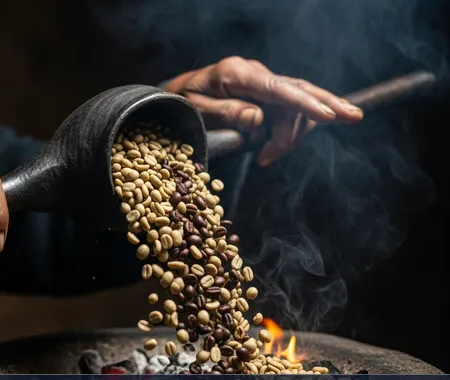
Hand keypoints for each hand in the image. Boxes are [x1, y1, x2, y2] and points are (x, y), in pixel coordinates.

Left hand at [164, 57, 363, 165]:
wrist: (177, 94)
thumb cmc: (183, 103)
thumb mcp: (196, 111)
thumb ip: (226, 114)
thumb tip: (258, 120)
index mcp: (237, 74)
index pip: (279, 88)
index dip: (305, 102)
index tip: (329, 114)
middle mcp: (254, 73)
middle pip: (299, 88)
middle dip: (326, 105)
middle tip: (352, 118)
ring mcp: (262, 81)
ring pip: (296, 104)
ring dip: (290, 135)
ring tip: (267, 157)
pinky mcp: (266, 92)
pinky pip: (290, 107)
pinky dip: (290, 129)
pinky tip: (278, 148)